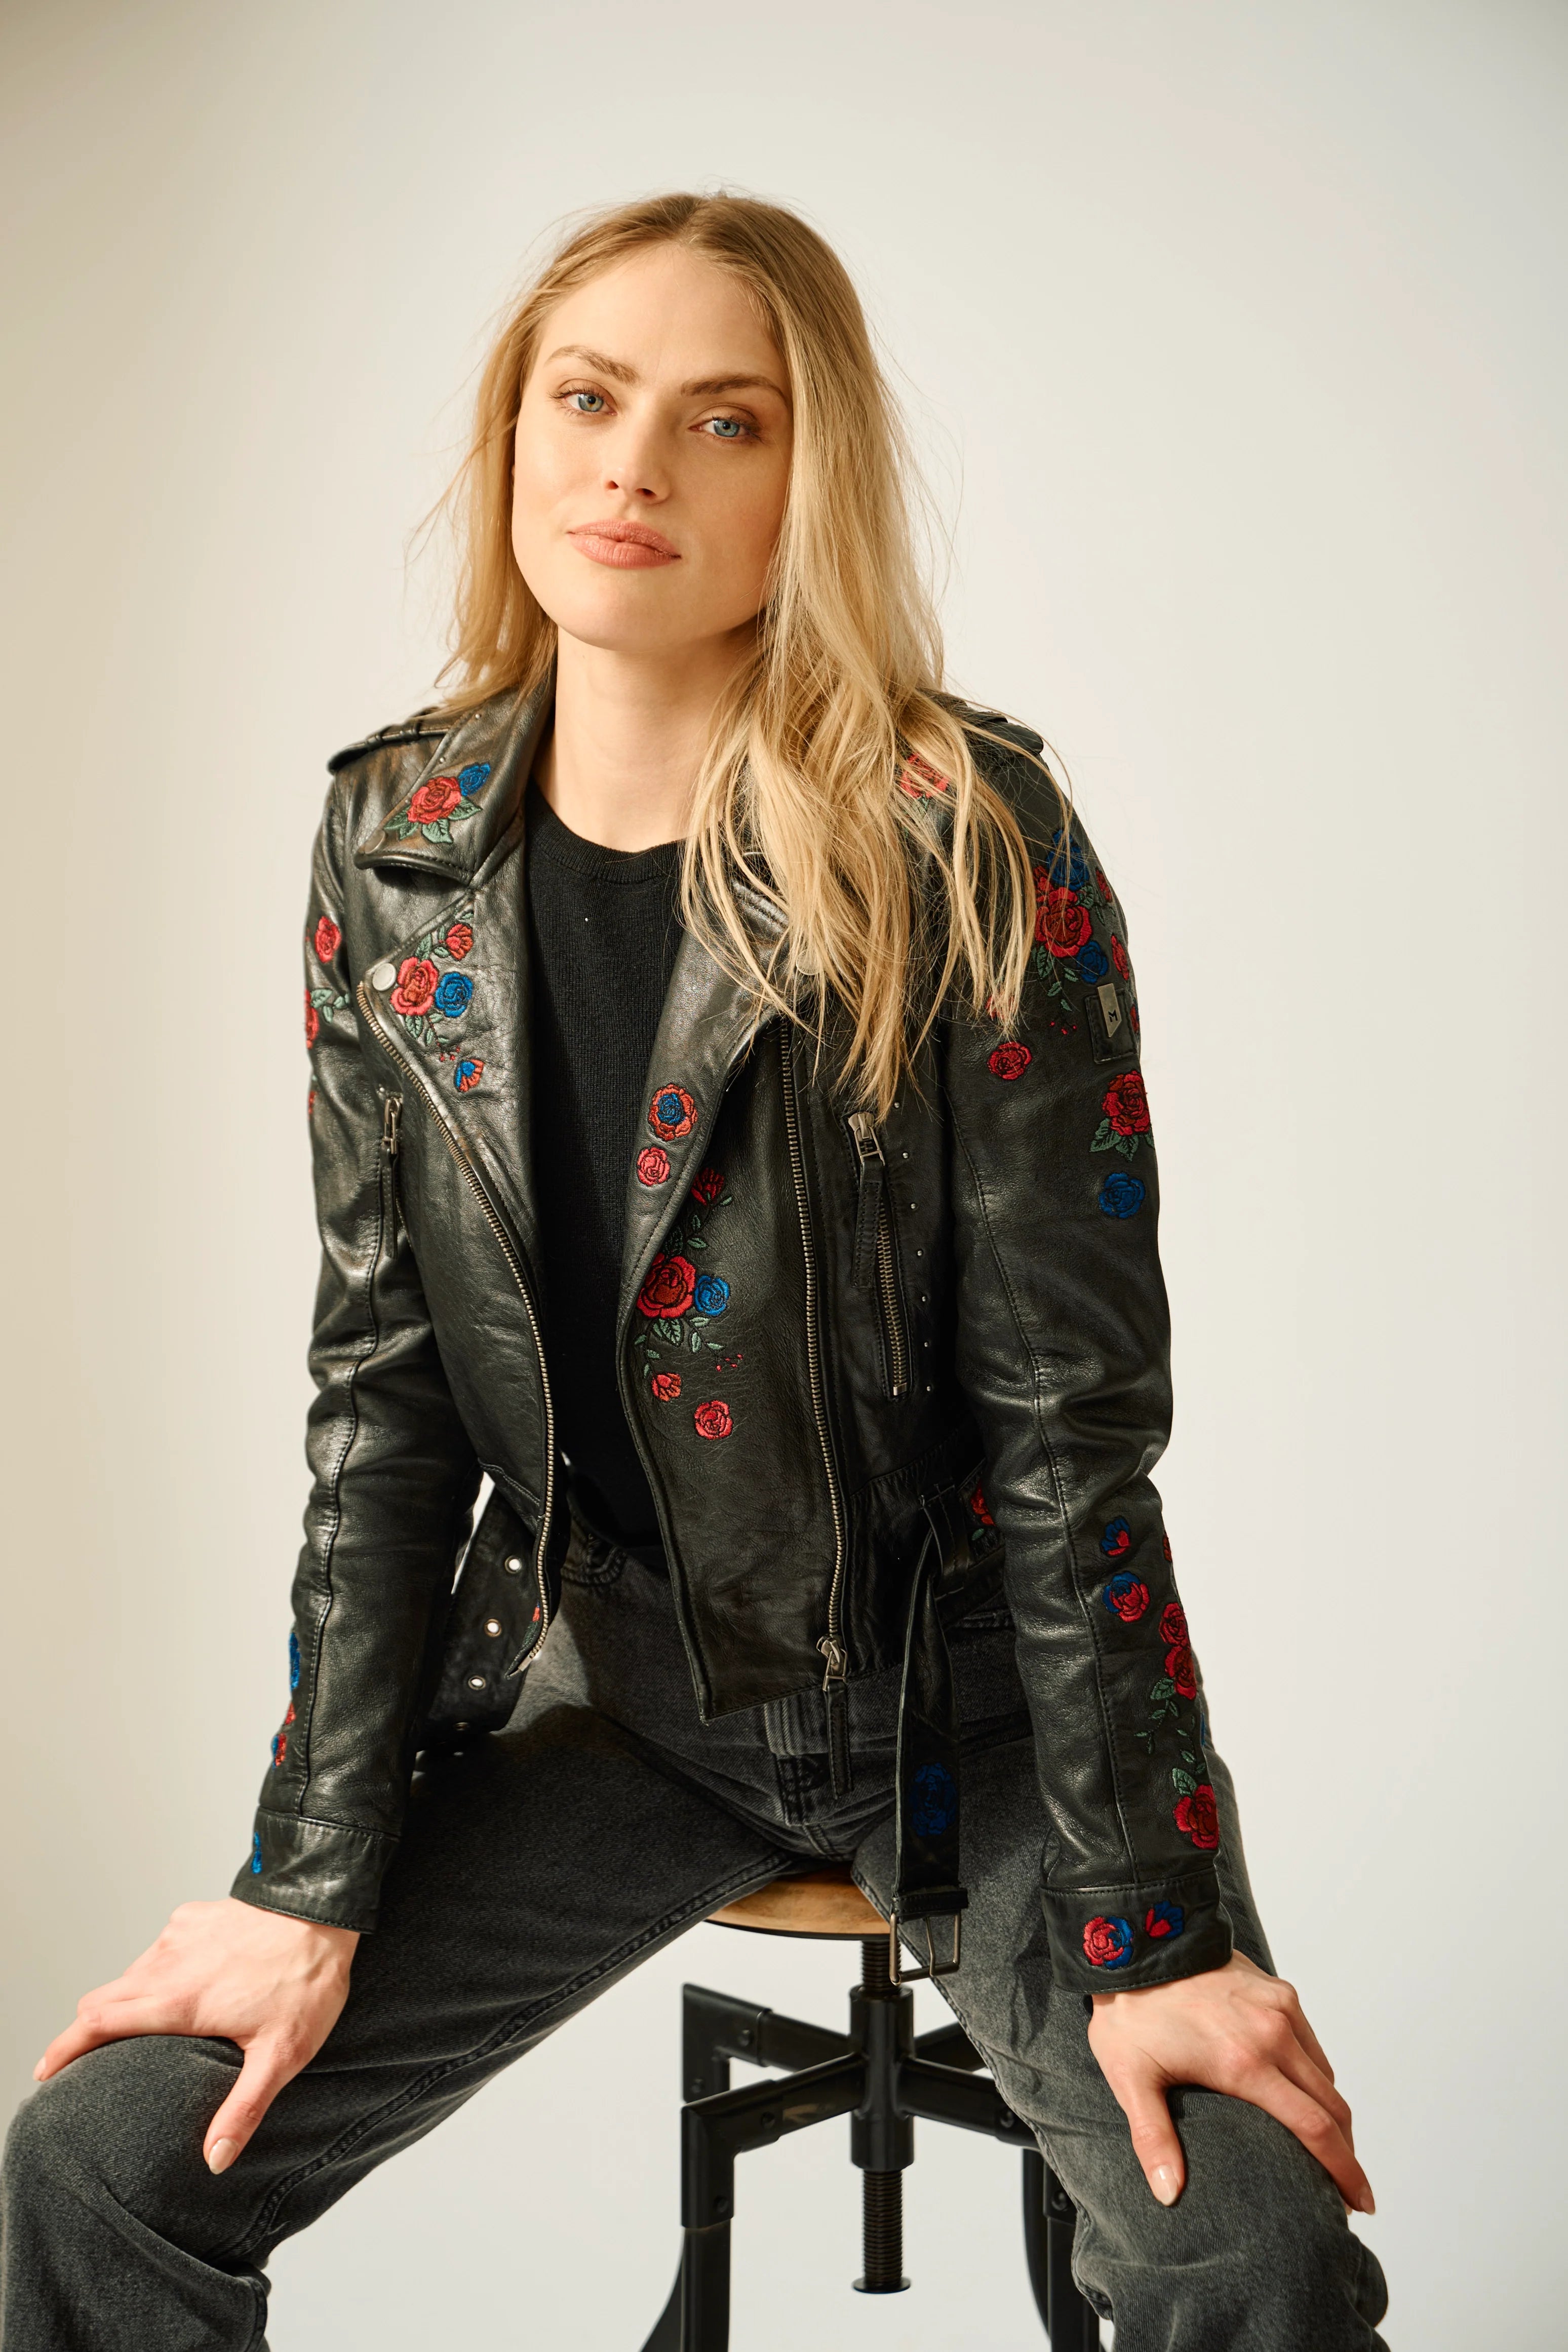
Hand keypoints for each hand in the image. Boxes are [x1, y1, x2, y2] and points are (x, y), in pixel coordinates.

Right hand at [34, 1896, 358, 2173]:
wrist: (322, 1910)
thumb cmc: (307, 1982)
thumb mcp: (282, 2055)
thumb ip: (244, 2109)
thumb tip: (215, 2160)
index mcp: (178, 2002)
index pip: (96, 2023)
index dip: (63, 2049)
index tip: (44, 2072)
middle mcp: (167, 1965)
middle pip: (102, 2000)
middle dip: (89, 2031)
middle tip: (94, 2061)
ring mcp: (177, 1935)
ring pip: (130, 1975)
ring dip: (129, 2002)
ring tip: (149, 2028)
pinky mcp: (192, 1916)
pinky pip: (159, 1948)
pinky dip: (159, 1970)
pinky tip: (190, 1982)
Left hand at [1087, 1949, 1372, 2213]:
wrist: (1140, 1941)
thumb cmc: (1132, 2011)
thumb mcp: (1131, 2078)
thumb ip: (1154, 2138)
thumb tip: (1168, 2195)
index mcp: (1244, 2064)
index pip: (1314, 2128)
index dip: (1344, 2170)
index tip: (1361, 2202)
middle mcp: (1272, 2036)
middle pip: (1332, 2107)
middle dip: (1348, 2154)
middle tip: (1349, 2192)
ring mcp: (1280, 2010)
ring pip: (1325, 2076)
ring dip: (1333, 2116)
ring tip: (1325, 2148)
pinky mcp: (1279, 1992)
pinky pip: (1311, 2045)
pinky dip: (1317, 2076)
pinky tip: (1302, 2095)